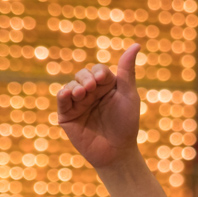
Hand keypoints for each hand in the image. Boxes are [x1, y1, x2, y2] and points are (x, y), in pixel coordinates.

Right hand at [58, 46, 142, 169]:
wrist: (117, 152)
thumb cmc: (126, 124)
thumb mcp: (128, 96)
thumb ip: (127, 71)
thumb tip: (136, 45)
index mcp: (106, 86)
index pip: (98, 70)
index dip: (100, 72)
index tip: (104, 80)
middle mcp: (91, 93)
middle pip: (83, 75)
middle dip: (86, 78)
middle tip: (92, 87)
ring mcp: (78, 104)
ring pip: (71, 85)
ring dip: (76, 86)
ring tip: (83, 94)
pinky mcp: (67, 115)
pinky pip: (61, 100)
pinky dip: (63, 95)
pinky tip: (69, 95)